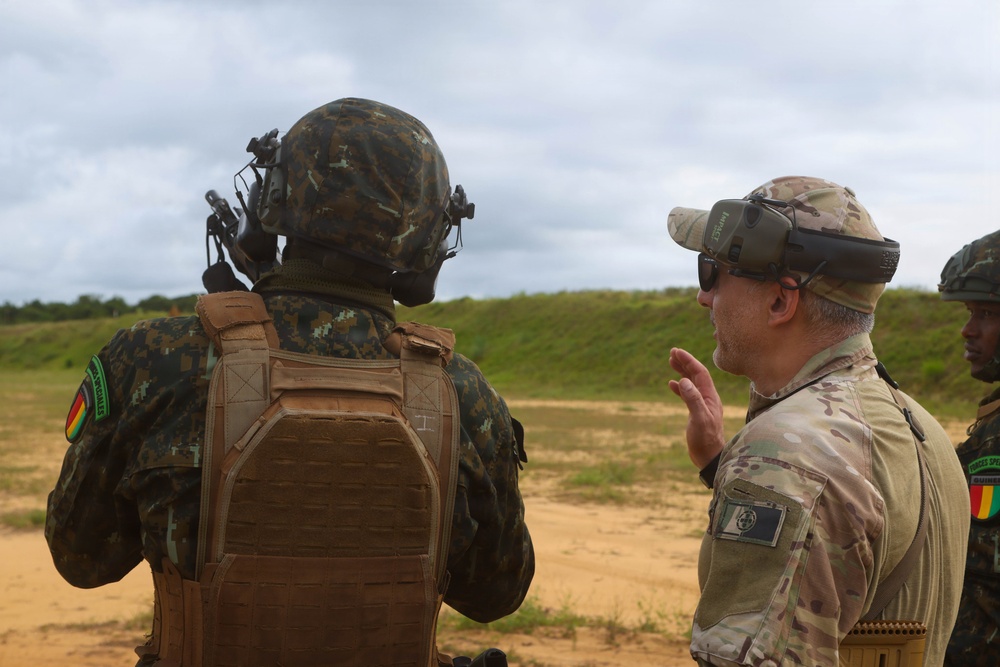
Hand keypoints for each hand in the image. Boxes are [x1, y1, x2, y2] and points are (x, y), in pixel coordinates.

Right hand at [668, 347, 725, 469]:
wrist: (710, 458)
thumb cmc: (706, 440)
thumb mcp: (699, 419)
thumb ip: (693, 400)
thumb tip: (684, 381)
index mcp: (710, 397)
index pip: (700, 373)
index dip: (689, 361)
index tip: (676, 351)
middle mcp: (708, 398)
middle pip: (697, 375)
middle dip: (685, 362)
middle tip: (672, 352)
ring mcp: (703, 405)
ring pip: (692, 383)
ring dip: (683, 372)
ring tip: (671, 362)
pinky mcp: (697, 412)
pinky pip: (688, 394)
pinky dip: (680, 387)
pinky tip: (671, 384)